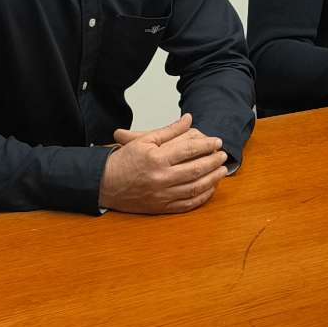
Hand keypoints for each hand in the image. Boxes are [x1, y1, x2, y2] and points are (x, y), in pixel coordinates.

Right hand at [99, 115, 226, 214]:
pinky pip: (187, 204)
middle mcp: (160, 178)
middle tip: (223, 155)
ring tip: (222, 170)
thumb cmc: (123, 161)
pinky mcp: (161, 207)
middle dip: (213, 161)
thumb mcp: (144, 140)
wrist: (104, 184)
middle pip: (195, 169)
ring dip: (212, 179)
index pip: (189, 149)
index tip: (217, 141)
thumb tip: (189, 119)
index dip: (206, 144)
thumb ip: (169, 130)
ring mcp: (162, 195)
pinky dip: (202, 197)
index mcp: (156, 159)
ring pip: (195, 188)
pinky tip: (210, 188)